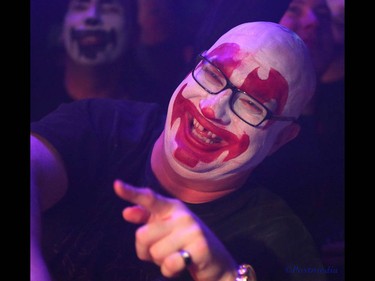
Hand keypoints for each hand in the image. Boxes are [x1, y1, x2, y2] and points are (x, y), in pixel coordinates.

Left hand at [114, 179, 236, 280]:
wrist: (217, 262)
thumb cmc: (184, 243)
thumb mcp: (166, 229)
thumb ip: (146, 219)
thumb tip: (126, 212)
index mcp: (171, 207)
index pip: (148, 198)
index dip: (131, 192)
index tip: (116, 185)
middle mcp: (182, 214)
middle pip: (142, 235)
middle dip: (146, 251)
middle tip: (164, 251)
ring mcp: (192, 230)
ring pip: (154, 252)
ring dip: (160, 262)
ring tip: (175, 256)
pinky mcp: (199, 247)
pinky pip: (169, 263)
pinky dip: (170, 270)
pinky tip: (181, 265)